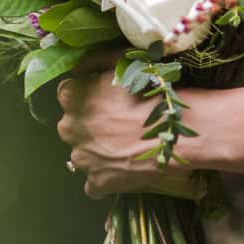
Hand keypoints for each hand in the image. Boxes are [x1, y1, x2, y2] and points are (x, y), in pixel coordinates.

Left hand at [55, 72, 200, 200]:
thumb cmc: (150, 92)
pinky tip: (125, 167)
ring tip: (126, 147)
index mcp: (72, 97)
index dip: (88, 96)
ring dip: (98, 151)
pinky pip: (94, 181)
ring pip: (84, 153)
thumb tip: (79, 67)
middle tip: (118, 123)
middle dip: (89, 125)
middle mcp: (69, 128)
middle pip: (73, 125)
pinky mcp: (96, 182)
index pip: (68, 94)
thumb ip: (95, 61)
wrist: (175, 130)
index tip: (105, 98)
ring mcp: (81, 158)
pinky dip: (106, 176)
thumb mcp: (122, 63)